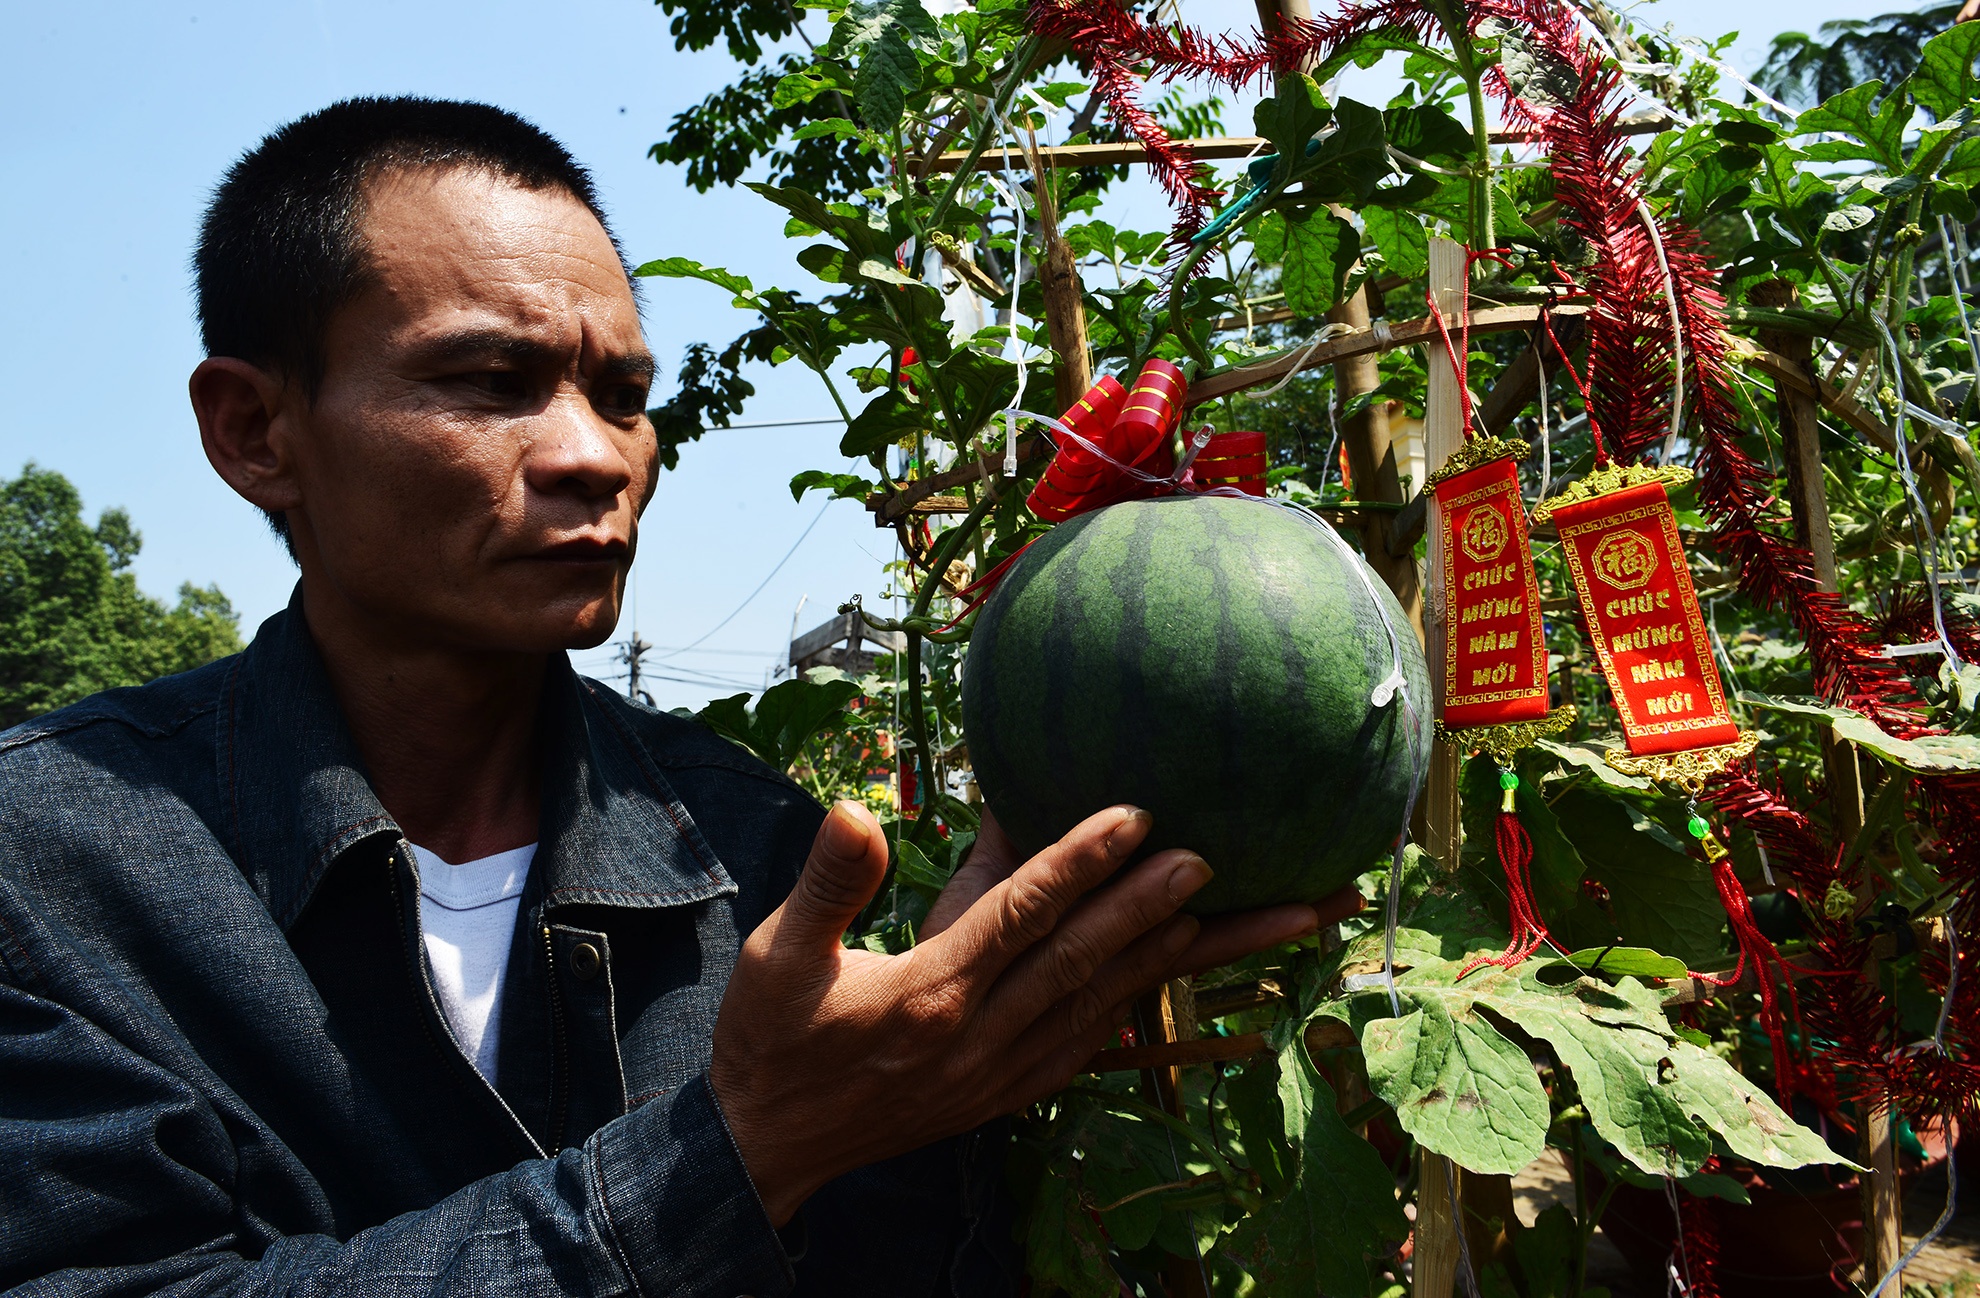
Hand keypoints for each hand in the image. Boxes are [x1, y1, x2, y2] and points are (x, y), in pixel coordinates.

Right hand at [708, 801, 1363, 1225]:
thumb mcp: (774, 956)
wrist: (763, 1151)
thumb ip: (826, 884)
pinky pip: (1085, 1044)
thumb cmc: (767, 1042)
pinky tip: (1170, 978)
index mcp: (928, 994)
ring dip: (1171, 959)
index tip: (1135, 815)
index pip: (1021, 916)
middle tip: (1218, 857)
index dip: (1080, 862)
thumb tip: (858, 811)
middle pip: (1082, 961)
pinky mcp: (1002, 1095)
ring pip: (1099, 1005)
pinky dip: (1133, 1007)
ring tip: (1235, 919)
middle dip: (1153, 906)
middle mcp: (978, 1037)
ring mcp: (997, 1073)